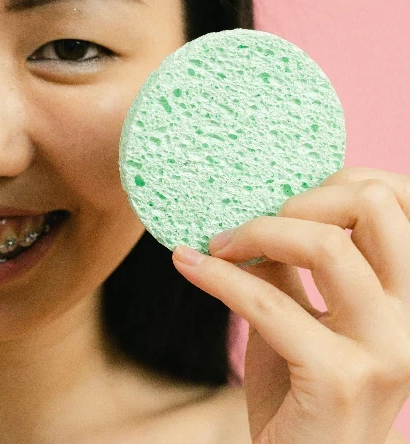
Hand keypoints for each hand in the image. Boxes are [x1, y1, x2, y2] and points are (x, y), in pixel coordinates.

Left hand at [172, 167, 409, 443]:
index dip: (337, 181)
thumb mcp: (301, 317)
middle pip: (371, 206)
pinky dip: (217, 276)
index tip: (282, 200)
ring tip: (216, 244)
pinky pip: (267, 301)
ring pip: (324, 245)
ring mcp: (386, 348)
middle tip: (250, 221)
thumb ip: (290, 267)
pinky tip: (187, 265)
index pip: (397, 199)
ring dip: (255, 231)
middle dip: (300, 196)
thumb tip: (252, 210)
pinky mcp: (340, 377)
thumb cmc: (302, 394)